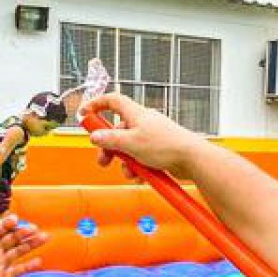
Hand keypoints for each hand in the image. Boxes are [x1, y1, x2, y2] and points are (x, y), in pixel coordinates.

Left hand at [0, 215, 46, 276]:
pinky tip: (38, 261)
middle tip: (35, 228)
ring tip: (44, 237)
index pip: (0, 228)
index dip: (7, 223)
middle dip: (24, 233)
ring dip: (31, 245)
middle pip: (13, 238)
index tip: (14, 219)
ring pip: (19, 251)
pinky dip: (27, 267)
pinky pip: (16, 271)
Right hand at [82, 92, 204, 176]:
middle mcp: (143, 123)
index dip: (97, 104)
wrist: (192, 159)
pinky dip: (138, 167)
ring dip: (125, 162)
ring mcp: (151, 137)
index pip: (112, 101)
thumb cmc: (167, 146)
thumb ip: (110, 139)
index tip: (85, 114)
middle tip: (103, 160)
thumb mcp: (131, 143)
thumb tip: (96, 136)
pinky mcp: (158, 151)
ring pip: (129, 148)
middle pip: (117, 131)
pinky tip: (141, 175)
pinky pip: (141, 158)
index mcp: (136, 114)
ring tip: (130, 172)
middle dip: (109, 147)